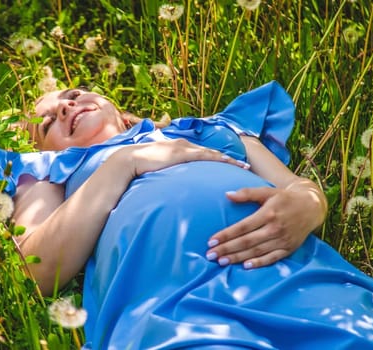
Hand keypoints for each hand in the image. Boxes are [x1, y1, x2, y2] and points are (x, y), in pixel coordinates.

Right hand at [112, 138, 249, 176]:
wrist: (129, 160)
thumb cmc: (138, 167)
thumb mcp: (155, 169)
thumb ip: (164, 174)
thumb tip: (167, 188)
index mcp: (177, 148)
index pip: (201, 153)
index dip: (216, 158)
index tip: (229, 164)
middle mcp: (183, 144)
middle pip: (211, 152)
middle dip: (228, 158)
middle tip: (244, 165)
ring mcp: (183, 147)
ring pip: (212, 153)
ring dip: (228, 159)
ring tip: (243, 166)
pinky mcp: (182, 153)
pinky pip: (205, 156)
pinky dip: (219, 158)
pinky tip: (230, 163)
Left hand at [205, 185, 325, 268]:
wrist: (311, 206)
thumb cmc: (284, 198)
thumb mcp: (267, 191)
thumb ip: (247, 193)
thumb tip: (227, 195)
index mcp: (268, 213)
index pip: (242, 227)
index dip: (226, 235)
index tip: (211, 241)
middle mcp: (275, 228)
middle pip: (246, 241)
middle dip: (227, 249)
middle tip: (210, 255)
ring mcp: (282, 240)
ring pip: (256, 251)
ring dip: (238, 258)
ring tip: (221, 262)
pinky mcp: (289, 249)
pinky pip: (272, 258)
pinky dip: (259, 263)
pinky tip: (245, 266)